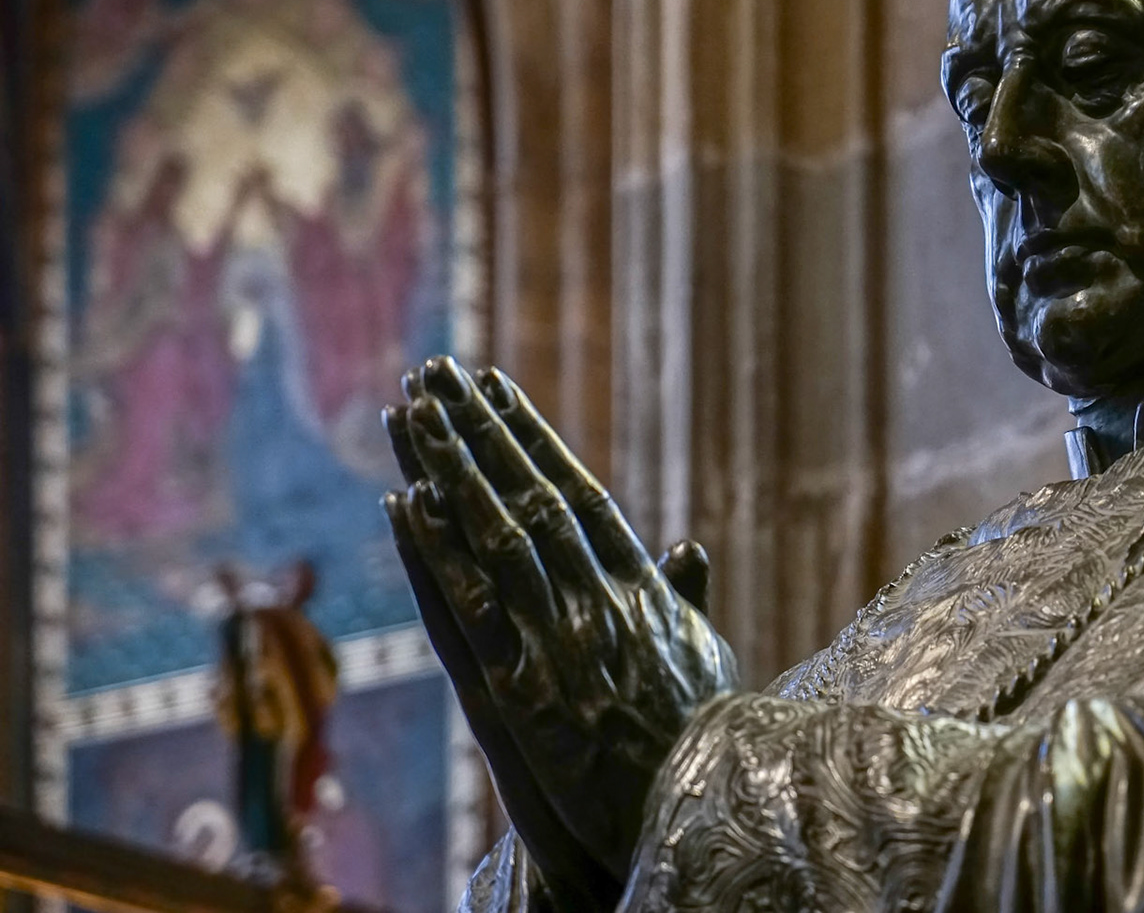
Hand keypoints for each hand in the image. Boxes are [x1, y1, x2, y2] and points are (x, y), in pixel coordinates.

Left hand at [381, 357, 736, 904]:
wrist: (694, 807)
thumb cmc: (705, 736)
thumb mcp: (706, 656)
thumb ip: (686, 598)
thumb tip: (687, 548)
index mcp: (638, 586)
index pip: (577, 491)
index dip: (531, 435)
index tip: (495, 387)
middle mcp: (597, 597)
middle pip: (528, 495)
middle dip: (479, 429)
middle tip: (436, 371)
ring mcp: (558, 639)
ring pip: (495, 535)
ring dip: (450, 467)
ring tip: (412, 412)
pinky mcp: (522, 690)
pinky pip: (470, 608)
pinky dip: (435, 552)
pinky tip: (403, 504)